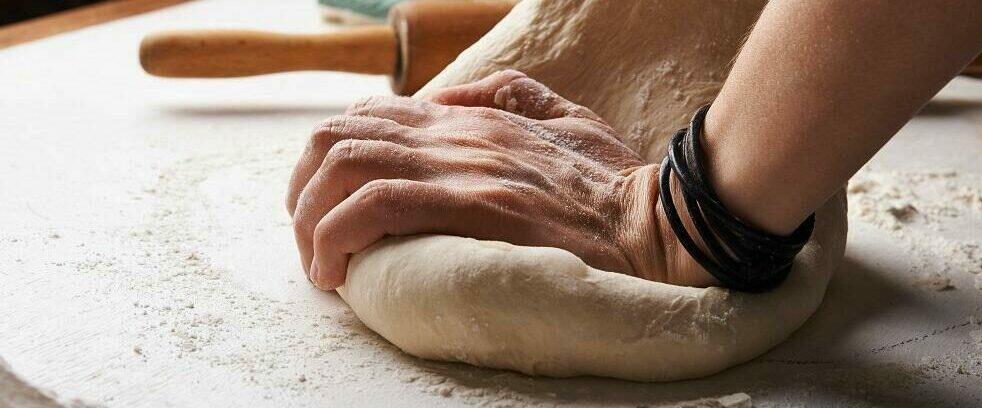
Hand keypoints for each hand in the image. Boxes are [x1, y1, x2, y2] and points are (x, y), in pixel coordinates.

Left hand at [286, 70, 714, 289]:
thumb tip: (452, 96)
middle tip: (310, 239)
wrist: (657, 223)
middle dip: (303, 190)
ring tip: (319, 263)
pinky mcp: (472, 205)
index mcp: (471, 118)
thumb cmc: (615, 183)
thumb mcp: (566, 116)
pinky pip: (375, 206)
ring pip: (345, 166)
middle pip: (338, 136)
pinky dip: (337, 236)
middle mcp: (455, 134)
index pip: (369, 116)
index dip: (329, 159)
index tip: (328, 207)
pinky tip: (337, 271)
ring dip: (311, 218)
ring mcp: (462, 166)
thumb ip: (512, 94)